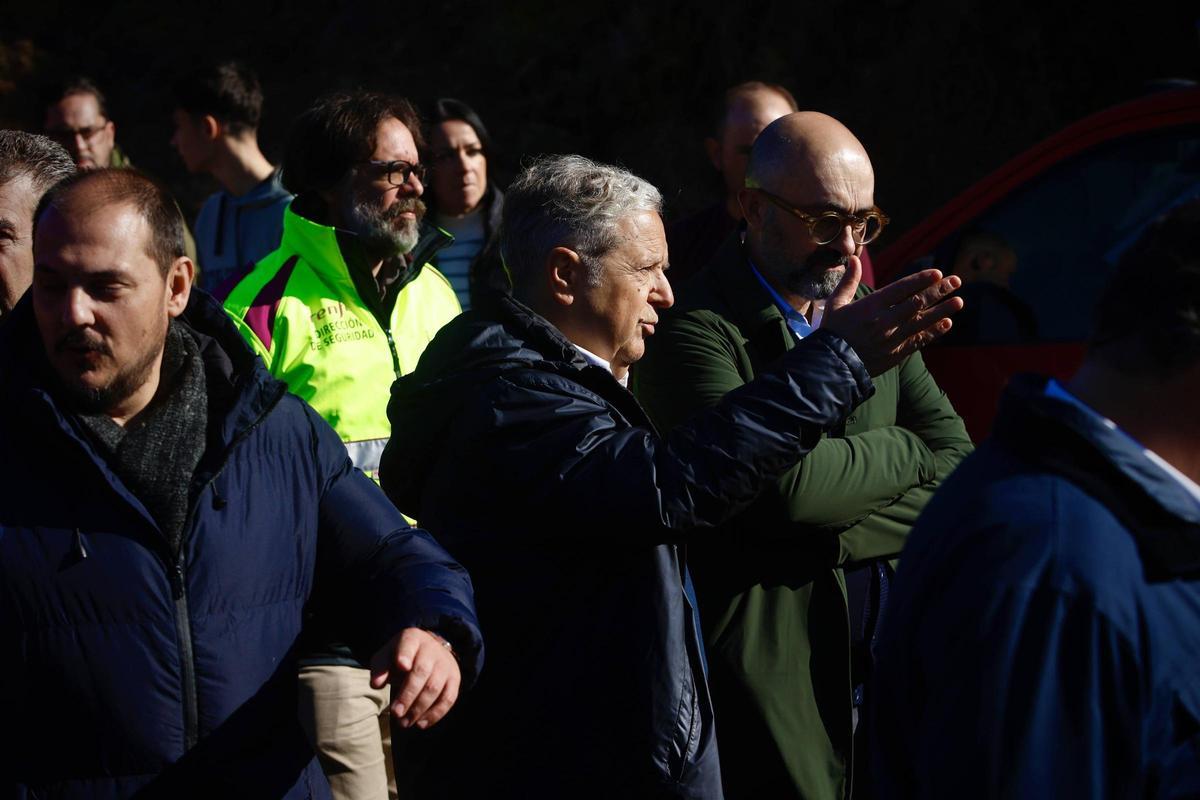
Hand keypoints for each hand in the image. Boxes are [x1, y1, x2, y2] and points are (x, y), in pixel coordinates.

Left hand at [369, 627, 461, 729]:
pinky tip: (421, 724)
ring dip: (419, 708)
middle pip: (422, 672)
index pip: (409, 644)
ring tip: (404, 722)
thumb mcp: (387, 655)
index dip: (405, 655)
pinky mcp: (455, 679)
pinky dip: (435, 714)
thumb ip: (380, 668)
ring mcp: (445, 664)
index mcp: (412, 638)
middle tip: (396, 713)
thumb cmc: (401, 656)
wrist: (429, 651)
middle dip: (408, 695)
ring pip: (435, 687)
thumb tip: (376, 683)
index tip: (402, 666)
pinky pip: (448, 698)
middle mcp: (432, 649)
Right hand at [821, 255, 962, 375]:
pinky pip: (919, 340)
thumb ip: (848, 281)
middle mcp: (884, 320)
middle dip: (938, 291)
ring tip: (959, 301)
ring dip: (942, 310)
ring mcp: (892, 338)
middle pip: (917, 303)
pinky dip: (934, 332)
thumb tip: (852, 259)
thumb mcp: (836, 303)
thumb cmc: (832, 331)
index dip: (921, 280)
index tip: (937, 273)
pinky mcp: (896, 353)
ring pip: (922, 321)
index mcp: (870, 306)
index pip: (901, 289)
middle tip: (955, 281)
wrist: (831, 365)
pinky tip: (947, 324)